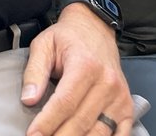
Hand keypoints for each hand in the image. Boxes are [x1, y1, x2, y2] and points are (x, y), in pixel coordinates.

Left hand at [22, 9, 134, 134]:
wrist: (95, 28)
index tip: (33, 134)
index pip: (65, 102)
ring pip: (100, 133)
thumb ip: (34, 72)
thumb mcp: (43, 45)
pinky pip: (119, 134)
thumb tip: (28, 99)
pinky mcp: (127, 107)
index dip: (48, 122)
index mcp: (84, 65)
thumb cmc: (68, 37)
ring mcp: (120, 97)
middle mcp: (106, 83)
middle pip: (81, 122)